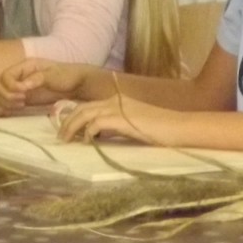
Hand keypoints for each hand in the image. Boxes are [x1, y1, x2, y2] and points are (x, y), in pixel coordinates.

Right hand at [0, 58, 90, 111]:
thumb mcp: (53, 75)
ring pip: (1, 95)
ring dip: (6, 102)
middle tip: (22, 102)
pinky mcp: (24, 99)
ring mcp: (20, 89)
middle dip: (6, 95)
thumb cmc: (66, 76)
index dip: (10, 86)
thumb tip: (22, 86)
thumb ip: (37, 79)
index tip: (23, 93)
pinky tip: (17, 111)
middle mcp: (19, 77)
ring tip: (21, 106)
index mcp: (24, 67)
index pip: (5, 75)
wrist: (77, 85)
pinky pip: (8, 103)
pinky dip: (7, 108)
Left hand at [57, 94, 177, 145]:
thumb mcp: (134, 126)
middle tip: (60, 137)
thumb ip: (117, 126)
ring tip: (66, 140)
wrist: (182, 127)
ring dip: (73, 127)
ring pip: (85, 113)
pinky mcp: (123, 119)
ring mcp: (119, 108)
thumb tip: (100, 135)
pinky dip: (88, 132)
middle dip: (68, 122)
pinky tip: (86, 142)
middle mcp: (115, 100)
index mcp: (117, 100)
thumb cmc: (162, 130)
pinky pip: (97, 123)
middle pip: (82, 108)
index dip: (74, 116)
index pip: (88, 105)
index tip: (66, 130)